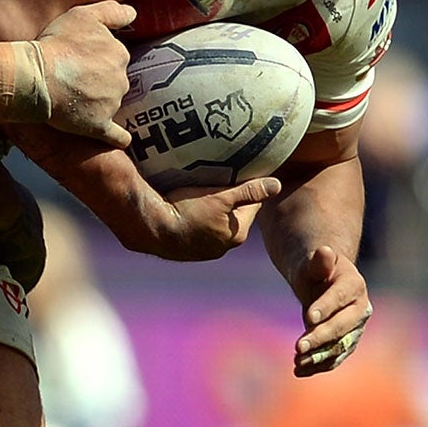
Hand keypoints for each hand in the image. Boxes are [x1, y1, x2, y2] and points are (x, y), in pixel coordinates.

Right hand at [36, 1, 134, 147]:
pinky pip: (117, 136)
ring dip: (99, 102)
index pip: (114, 56)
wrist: (36, 77)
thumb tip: (134, 13)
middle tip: (74, 79)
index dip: (96, 57)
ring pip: (112, 102)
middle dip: (99, 80)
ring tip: (73, 100)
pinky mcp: (99, 126)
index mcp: (119, 53)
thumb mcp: (83, 15)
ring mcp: (111, 104)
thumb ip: (112, 11)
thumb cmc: (55, 43)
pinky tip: (119, 139)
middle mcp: (121, 79)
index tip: (79, 58)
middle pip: (114, 80)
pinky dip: (119, 138)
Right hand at [150, 176, 282, 260]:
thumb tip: (277, 184)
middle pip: (233, 217)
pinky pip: (195, 232)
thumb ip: (249, 191)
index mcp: (237, 233)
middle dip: (229, 202)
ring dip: (211, 213)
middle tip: (216, 183)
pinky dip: (194, 222)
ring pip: (214, 226)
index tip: (239, 175)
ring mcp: (203, 251)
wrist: (150, 229)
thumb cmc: (187, 210)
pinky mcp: (184, 251)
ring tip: (198, 195)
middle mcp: (223, 246)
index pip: (252, 206)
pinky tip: (183, 211)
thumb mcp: (221, 196)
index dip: (247, 189)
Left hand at [290, 243, 370, 375]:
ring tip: (297, 362)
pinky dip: (318, 365)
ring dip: (319, 356)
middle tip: (298, 347)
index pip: (340, 298)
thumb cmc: (316, 269)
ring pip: (339, 345)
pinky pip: (334, 357)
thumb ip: (318, 262)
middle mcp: (360, 309)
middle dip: (320, 337)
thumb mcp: (314, 263)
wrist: (324, 282)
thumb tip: (324, 251)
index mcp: (354, 285)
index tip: (308, 318)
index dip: (325, 308)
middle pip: (342, 326)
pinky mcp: (346, 342)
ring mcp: (355, 328)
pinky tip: (298, 371)